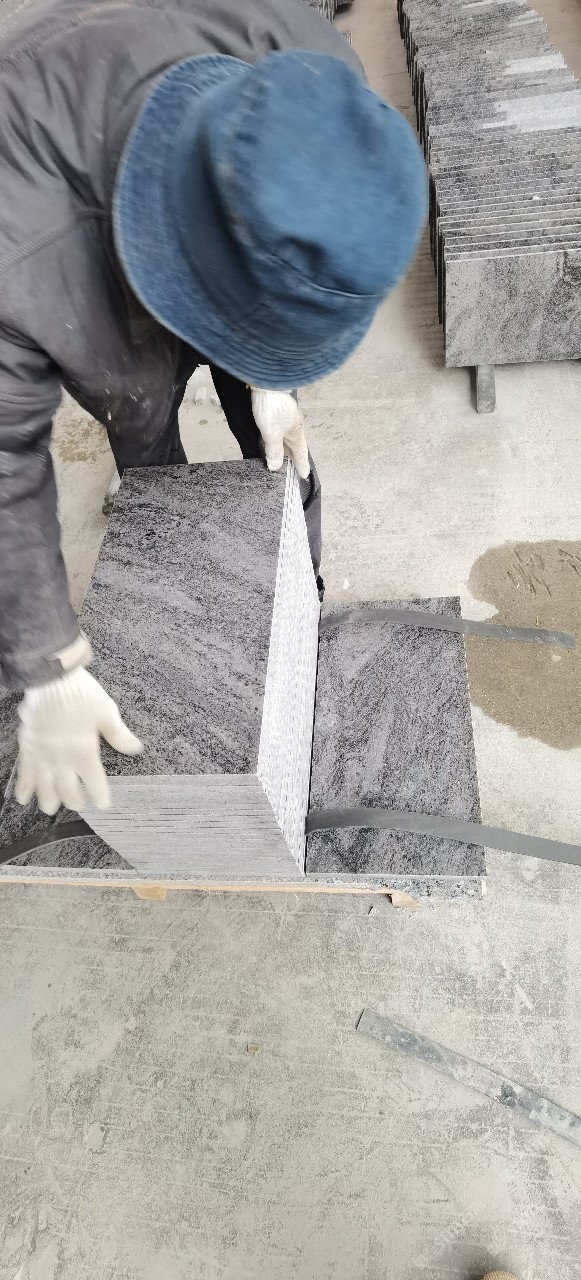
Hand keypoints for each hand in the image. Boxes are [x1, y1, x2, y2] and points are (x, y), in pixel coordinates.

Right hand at [15, 668, 142, 813]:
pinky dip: (24, 788)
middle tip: (78, 804)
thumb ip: (119, 735)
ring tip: (50, 808)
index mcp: (85, 753)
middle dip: (74, 802)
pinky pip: (24, 774)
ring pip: (44, 789)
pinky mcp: (28, 748)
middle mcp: (63, 760)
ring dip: (48, 801)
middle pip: (68, 792)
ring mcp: (43, 756)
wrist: (50, 679)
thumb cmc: (81, 693)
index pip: (95, 785)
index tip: (103, 804)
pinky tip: (23, 798)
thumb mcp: (106, 712)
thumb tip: (136, 749)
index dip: (99, 798)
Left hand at [251, 388, 310, 480]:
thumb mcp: (271, 434)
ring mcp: (285, 419)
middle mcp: (293, 427)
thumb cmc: (272, 408)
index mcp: (296, 433)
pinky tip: (266, 442)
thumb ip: (274, 450)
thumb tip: (275, 467)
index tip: (304, 475)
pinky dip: (273, 440)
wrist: (266, 382)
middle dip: (292, 458)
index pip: (300, 454)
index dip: (301, 465)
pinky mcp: (276, 412)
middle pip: (293, 447)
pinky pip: (276, 431)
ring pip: (284, 438)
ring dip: (281, 449)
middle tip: (290, 470)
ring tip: (277, 459)